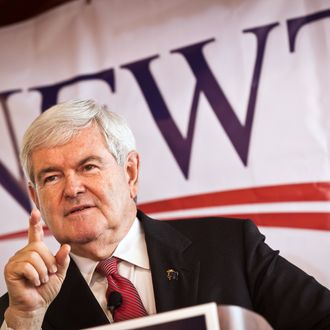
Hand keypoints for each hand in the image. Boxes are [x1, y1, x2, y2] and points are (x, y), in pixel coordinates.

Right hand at [4, 209, 70, 328]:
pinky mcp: (10, 270)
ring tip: (42, 279)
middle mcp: (24, 253)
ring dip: (42, 270)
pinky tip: (35, 282)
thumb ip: (62, 260)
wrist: (36, 306)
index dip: (34, 223)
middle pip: (38, 246)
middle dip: (48, 261)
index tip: (34, 211)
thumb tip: (66, 246)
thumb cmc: (46, 289)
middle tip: (49, 273)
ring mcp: (16, 261)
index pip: (35, 234)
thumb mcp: (59, 272)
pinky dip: (35, 275)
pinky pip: (27, 266)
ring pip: (33, 255)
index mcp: (36, 252)